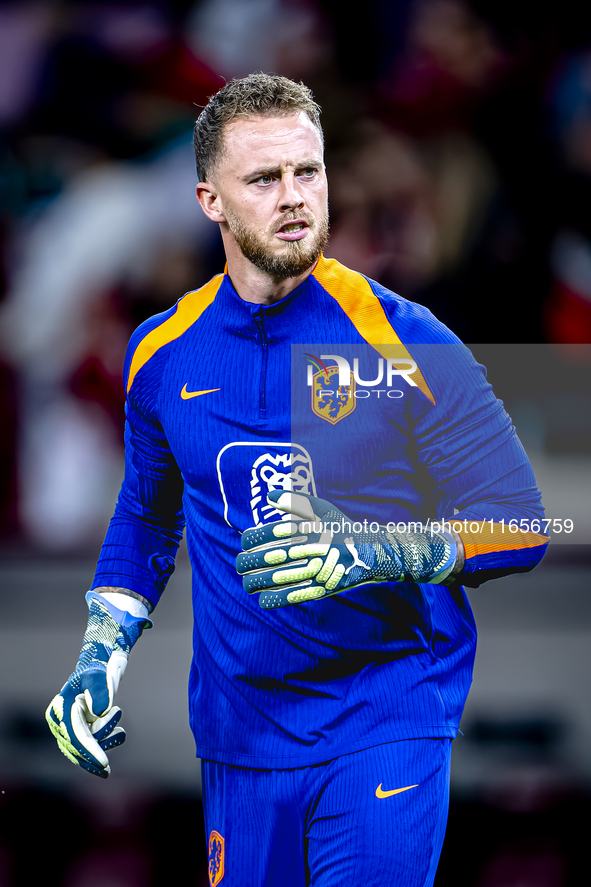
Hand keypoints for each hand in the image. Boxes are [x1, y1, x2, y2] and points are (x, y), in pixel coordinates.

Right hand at [45, 592, 150, 777]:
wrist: (98, 669)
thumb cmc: (96, 671)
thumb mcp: (98, 675)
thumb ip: (99, 690)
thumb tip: (100, 711)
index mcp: (59, 710)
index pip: (75, 737)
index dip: (90, 752)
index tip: (105, 763)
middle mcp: (60, 724)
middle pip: (80, 748)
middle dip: (102, 742)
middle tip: (120, 725)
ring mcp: (68, 730)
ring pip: (87, 750)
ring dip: (107, 740)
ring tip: (120, 722)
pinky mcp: (78, 734)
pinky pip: (91, 749)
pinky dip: (107, 743)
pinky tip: (119, 732)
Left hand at [236, 491, 458, 608]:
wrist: (371, 552)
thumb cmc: (341, 527)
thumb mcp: (322, 508)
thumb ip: (295, 500)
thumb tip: (269, 496)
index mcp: (304, 528)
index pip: (264, 534)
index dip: (248, 541)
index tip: (244, 544)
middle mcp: (307, 549)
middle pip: (263, 559)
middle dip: (245, 563)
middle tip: (240, 565)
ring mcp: (314, 571)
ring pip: (272, 581)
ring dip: (254, 583)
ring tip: (247, 583)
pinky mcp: (320, 590)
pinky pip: (289, 597)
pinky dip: (272, 600)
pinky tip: (263, 598)